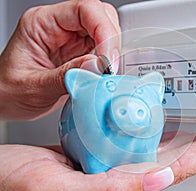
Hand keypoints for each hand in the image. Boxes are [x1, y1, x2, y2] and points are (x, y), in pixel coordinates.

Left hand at [0, 0, 120, 119]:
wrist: (6, 102)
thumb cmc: (8, 91)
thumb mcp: (33, 87)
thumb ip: (65, 76)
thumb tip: (97, 67)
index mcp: (42, 23)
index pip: (84, 10)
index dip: (103, 30)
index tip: (108, 58)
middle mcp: (60, 28)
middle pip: (100, 16)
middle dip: (111, 40)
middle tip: (110, 67)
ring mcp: (72, 41)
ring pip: (106, 32)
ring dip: (112, 52)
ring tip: (107, 74)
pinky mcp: (80, 55)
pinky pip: (103, 51)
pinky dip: (109, 63)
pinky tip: (104, 76)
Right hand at [0, 132, 195, 190]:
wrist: (0, 176)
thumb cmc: (17, 188)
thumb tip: (159, 181)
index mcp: (121, 187)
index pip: (176, 169)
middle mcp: (122, 173)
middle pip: (174, 154)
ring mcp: (112, 159)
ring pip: (154, 139)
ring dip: (180, 128)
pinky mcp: (99, 146)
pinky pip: (131, 129)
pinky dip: (146, 117)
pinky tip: (155, 110)